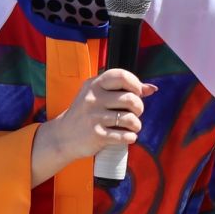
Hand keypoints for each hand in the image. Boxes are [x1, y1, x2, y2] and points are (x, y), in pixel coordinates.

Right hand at [41, 69, 155, 168]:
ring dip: (136, 125)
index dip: (136, 84)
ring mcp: (94, 117)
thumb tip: (151, 88)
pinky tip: (127, 136)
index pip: (122, 76)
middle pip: (131, 99)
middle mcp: (93, 98)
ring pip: (130, 119)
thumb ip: (123, 89)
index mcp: (94, 84)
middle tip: (134, 113)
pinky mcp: (97, 135)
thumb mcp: (98, 95)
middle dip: (139, 108)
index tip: (137, 93)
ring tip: (132, 126)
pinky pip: (124, 136)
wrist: (63, 136)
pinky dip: (130, 137)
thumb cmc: (85, 113)